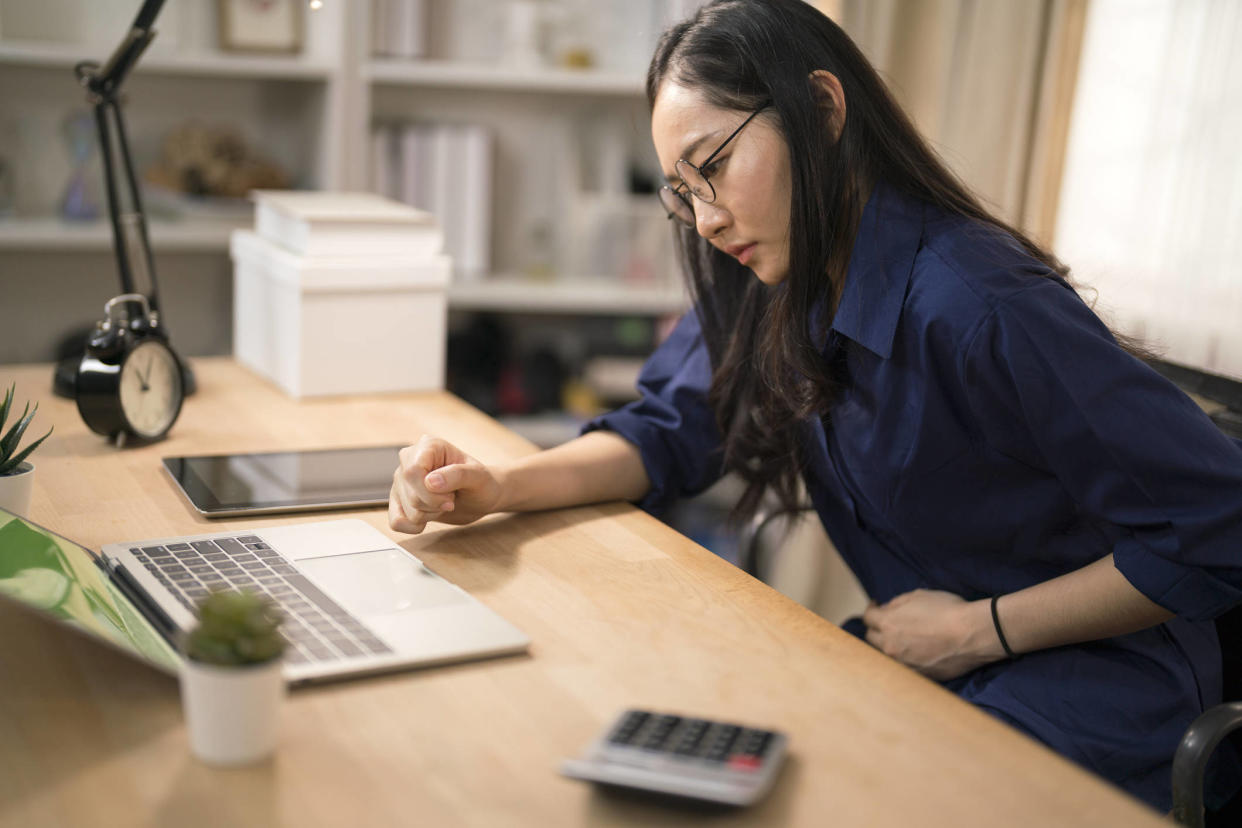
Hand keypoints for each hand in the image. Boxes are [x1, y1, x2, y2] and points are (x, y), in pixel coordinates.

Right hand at [388, 435, 505, 533]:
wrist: (478, 498)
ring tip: (442, 502)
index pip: (413, 471)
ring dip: (429, 514)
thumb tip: (430, 482)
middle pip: (411, 494)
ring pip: (406, 510)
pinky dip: (414, 526)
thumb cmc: (481, 483)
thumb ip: (457, 475)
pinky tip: (428, 517)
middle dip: (434, 505)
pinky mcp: (398, 499)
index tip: (450, 499)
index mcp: (428, 446)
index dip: (431, 492)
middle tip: (450, 499)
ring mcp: (401, 480)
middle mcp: (409, 460)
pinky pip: (396, 521)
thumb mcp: (478, 476)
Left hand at [862, 589, 1004, 680]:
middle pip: (871, 638)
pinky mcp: (918, 675)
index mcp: (888, 624)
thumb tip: (887, 609)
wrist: (972, 634)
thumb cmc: (947, 610)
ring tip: (901, 639)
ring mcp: (904, 664)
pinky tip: (916, 652)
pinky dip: (906, 659)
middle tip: (887, 624)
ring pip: (886, 654)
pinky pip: (904, 666)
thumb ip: (897, 603)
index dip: (872, 610)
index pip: (867, 618)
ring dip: (889, 646)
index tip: (876, 607)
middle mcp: (890, 646)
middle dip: (877, 629)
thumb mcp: (918, 596)